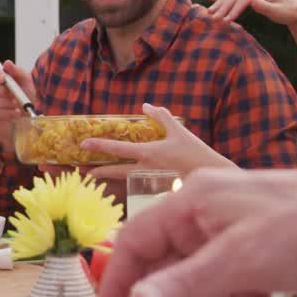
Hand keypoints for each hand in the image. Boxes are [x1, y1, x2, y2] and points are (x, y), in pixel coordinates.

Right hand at [0, 59, 37, 151]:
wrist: (29, 117)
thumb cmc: (27, 97)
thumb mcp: (27, 83)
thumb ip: (18, 72)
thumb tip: (7, 63)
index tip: (3, 79)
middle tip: (14, 95)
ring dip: (4, 103)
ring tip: (18, 105)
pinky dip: (6, 113)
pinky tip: (16, 113)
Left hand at [78, 104, 230, 179]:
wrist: (212, 176)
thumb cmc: (195, 152)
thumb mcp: (178, 131)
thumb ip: (161, 117)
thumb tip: (145, 106)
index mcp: (148, 153)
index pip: (118, 149)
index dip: (99, 145)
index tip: (84, 144)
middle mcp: (144, 169)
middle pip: (115, 171)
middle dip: (98, 170)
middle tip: (83, 169)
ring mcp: (149, 182)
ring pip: (123, 180)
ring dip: (108, 177)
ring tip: (93, 175)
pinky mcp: (156, 190)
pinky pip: (135, 187)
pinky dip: (124, 184)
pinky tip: (118, 183)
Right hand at [97, 166, 296, 296]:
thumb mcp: (242, 260)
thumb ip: (186, 285)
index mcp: (191, 203)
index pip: (136, 241)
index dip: (119, 279)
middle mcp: (207, 219)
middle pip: (174, 276)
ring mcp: (236, 240)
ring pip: (212, 293)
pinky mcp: (263, 259)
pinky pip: (244, 295)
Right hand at [206, 0, 296, 25]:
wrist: (295, 10)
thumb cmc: (289, 12)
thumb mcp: (279, 12)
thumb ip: (265, 7)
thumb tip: (251, 1)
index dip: (234, 10)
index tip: (226, 21)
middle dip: (223, 7)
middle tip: (213, 18)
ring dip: (219, 3)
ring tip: (209, 12)